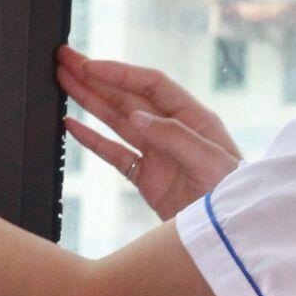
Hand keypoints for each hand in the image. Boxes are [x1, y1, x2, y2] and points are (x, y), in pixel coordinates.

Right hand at [54, 43, 240, 220]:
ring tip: (62, 81)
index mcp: (193, 118)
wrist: (232, 236)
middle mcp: (172, 131)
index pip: (150, 85)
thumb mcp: (211, 162)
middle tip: (65, 58)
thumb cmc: (233, 196)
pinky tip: (72, 125)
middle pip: (127, 96)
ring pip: (116, 120)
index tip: (90, 66)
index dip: (119, 73)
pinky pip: (114, 154)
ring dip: (89, 100)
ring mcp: (158, 154)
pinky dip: (92, 140)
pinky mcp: (147, 179)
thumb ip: (175, 137)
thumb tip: (137, 117)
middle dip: (96, 77)